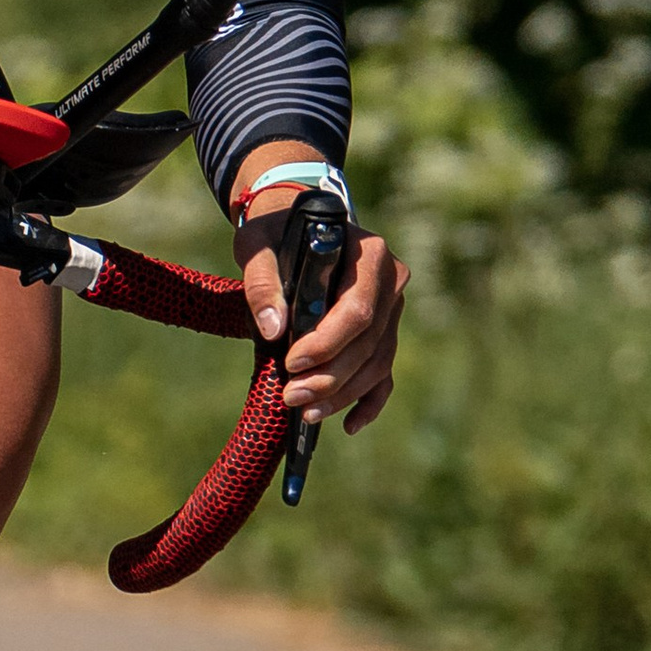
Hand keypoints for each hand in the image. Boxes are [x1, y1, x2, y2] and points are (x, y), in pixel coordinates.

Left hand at [230, 151, 407, 430]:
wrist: (291, 225)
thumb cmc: (275, 234)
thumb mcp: (258, 247)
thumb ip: (263, 283)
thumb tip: (273, 329)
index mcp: (369, 255)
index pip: (358, 311)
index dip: (327, 343)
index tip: (292, 363)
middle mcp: (390, 282)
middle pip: (369, 343)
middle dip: (331, 376)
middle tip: (292, 397)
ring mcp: (391, 310)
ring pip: (376, 363)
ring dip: (342, 393)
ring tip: (305, 411)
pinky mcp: (383, 332)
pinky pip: (383, 373)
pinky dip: (368, 401)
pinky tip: (348, 425)